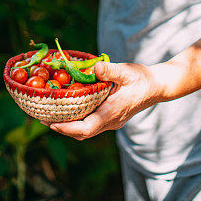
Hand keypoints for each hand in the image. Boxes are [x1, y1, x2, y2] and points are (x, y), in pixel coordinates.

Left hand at [45, 60, 162, 139]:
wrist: (158, 86)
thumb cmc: (142, 78)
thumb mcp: (126, 71)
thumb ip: (110, 70)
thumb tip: (94, 68)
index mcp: (112, 112)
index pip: (86, 128)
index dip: (67, 128)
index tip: (51, 124)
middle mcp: (110, 121)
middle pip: (82, 133)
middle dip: (62, 128)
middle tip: (42, 118)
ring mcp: (112, 122)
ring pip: (86, 130)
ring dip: (68, 126)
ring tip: (50, 115)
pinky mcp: (112, 118)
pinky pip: (91, 124)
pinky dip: (77, 120)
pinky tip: (69, 109)